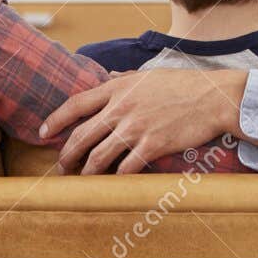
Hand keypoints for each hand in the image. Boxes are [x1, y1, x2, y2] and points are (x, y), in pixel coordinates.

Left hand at [40, 68, 246, 174]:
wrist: (213, 97)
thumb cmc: (184, 84)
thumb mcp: (149, 74)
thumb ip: (124, 78)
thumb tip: (108, 76)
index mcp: (118, 88)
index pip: (75, 104)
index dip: (55, 120)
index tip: (44, 132)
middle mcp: (121, 108)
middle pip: (81, 136)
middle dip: (66, 155)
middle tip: (62, 166)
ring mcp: (135, 128)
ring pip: (97, 157)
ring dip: (86, 172)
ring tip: (83, 179)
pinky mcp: (151, 145)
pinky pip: (124, 168)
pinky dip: (115, 178)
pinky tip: (112, 183)